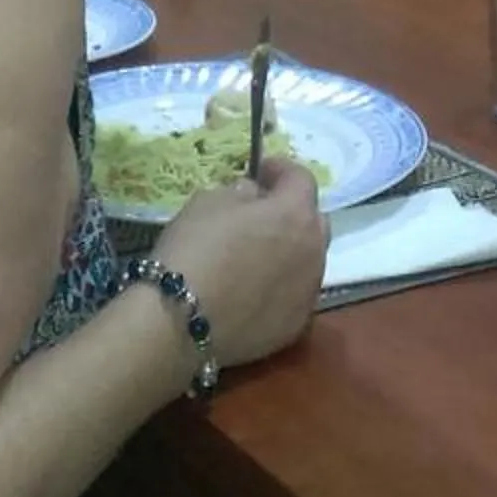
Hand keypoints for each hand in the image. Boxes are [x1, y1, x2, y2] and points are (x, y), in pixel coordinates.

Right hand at [152, 153, 327, 369]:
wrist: (183, 321)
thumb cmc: (195, 249)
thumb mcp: (208, 201)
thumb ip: (240, 192)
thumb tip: (253, 195)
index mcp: (295, 213)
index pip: (301, 178)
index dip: (280, 170)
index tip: (260, 171)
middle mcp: (314, 251)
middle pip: (313, 221)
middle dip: (292, 212)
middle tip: (262, 215)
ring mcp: (308, 292)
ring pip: (307, 261)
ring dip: (289, 252)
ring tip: (257, 257)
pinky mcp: (295, 326)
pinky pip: (294, 296)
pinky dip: (281, 287)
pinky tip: (252, 293)